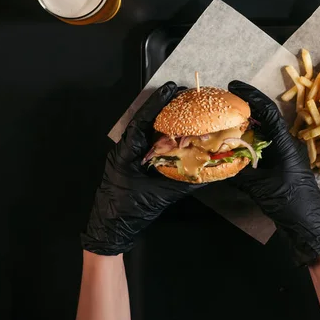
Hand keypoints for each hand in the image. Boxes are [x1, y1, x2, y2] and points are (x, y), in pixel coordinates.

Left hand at [82, 82, 204, 254]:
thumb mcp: (160, 197)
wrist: (109, 231)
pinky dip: (162, 138)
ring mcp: (126, 157)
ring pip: (146, 132)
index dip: (157, 103)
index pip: (142, 121)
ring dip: (164, 121)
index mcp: (126, 153)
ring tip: (184, 109)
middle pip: (145, 122)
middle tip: (185, 95)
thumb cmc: (128, 213)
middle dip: (164, 108)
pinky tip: (178, 135)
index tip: (172, 88)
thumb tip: (210, 175)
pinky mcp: (131, 165)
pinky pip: (147, 145)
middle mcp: (125, 151)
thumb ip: (185, 184)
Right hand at [227, 81, 319, 265]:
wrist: (308, 228)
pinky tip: (233, 145)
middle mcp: (286, 146)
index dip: (251, 96)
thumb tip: (216, 162)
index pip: (268, 111)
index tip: (233, 86)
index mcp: (286, 144)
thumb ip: (239, 174)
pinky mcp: (281, 168)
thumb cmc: (291, 206)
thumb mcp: (261, 188)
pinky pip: (263, 148)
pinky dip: (248, 143)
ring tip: (224, 120)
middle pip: (265, 119)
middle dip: (245, 108)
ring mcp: (285, 157)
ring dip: (246, 126)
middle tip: (223, 102)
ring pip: (264, 133)